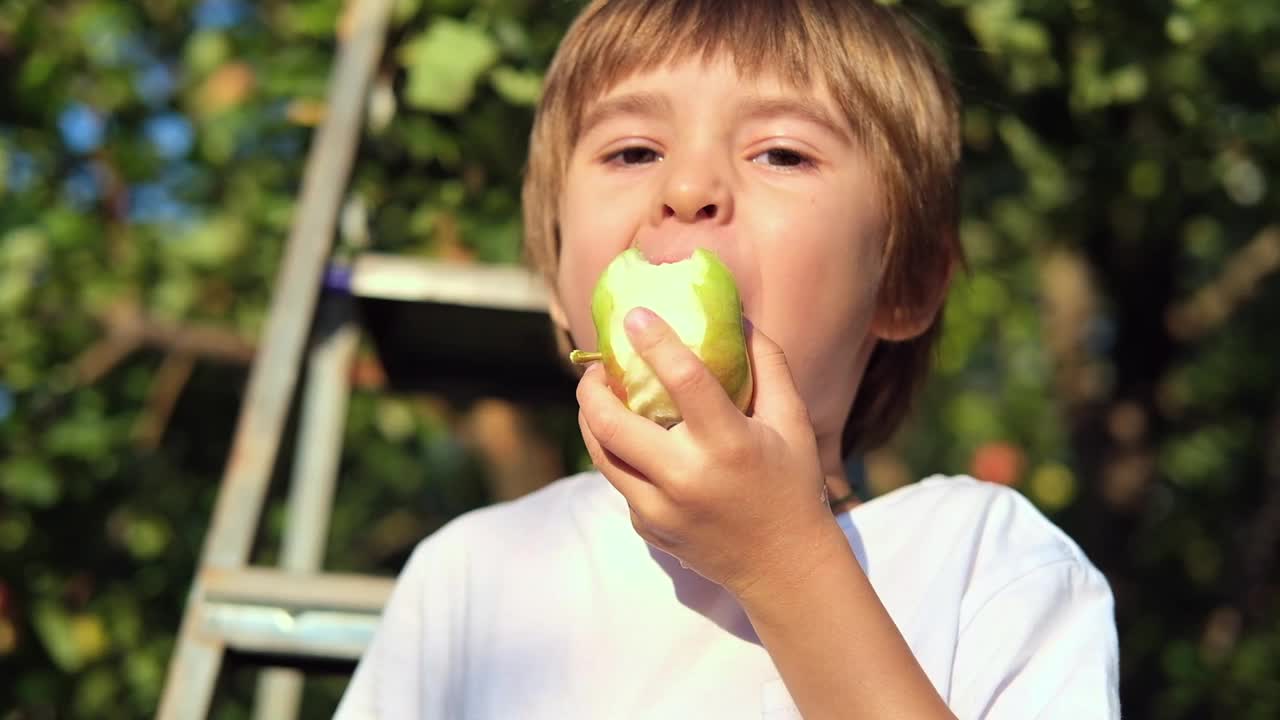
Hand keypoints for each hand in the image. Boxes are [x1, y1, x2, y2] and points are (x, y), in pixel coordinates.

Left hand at [576, 306, 833, 598]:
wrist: (784, 568)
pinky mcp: (649, 530)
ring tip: (599, 397)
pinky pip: (621, 483)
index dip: (655, 343)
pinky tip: (633, 445)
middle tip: (596, 369)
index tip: (633, 316)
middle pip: (612, 424)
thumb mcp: (792, 421)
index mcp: (729, 444)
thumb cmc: (792, 484)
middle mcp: (687, 478)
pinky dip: (620, 458)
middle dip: (592, 388)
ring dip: (592, 419)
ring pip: (602, 455)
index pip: (684, 381)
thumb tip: (739, 317)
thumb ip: (768, 365)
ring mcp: (662, 510)